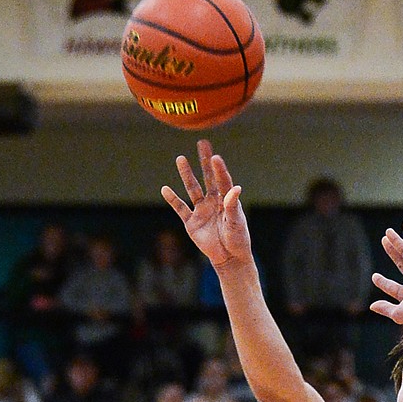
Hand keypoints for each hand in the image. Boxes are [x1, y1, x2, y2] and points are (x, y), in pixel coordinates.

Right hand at [162, 140, 251, 271]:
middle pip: (208, 178)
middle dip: (204, 161)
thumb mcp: (236, 223)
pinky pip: (180, 208)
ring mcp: (201, 210)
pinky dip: (172, 199)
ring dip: (186, 174)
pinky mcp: (191, 222)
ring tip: (180, 159)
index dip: (219, 169)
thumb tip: (235, 188)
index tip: (215, 157)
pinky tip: (165, 189)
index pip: (222, 181)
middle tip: (202, 143)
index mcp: (226, 200)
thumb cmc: (237, 240)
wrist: (228, 258)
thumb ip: (233, 206)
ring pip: (192, 189)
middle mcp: (213, 201)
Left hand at [370, 221, 402, 327]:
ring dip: (397, 242)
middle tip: (384, 240)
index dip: (381, 282)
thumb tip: (372, 306)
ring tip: (388, 232)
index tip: (375, 277)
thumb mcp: (398, 313)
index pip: (391, 286)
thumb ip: (385, 309)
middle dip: (391, 252)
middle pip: (399, 262)